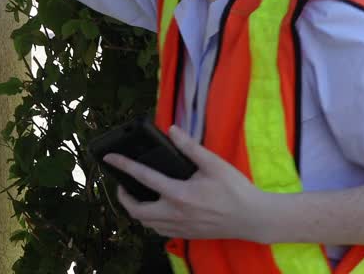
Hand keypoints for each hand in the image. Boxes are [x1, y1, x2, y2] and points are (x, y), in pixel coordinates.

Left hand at [102, 125, 274, 242]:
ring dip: (136, 211)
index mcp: (180, 194)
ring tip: (136, 196)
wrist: (253, 218)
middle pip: (137, 211)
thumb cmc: (235, 190)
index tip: (110, 158)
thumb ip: (190, 147)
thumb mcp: (214, 164)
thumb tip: (172, 130)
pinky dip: (151, 221)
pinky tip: (156, 209)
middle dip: (124, 198)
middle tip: (122, 185)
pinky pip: (159, 231)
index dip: (123, 166)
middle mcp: (175, 214)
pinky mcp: (186, 235)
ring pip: (147, 224)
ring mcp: (180, 227)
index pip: (143, 177)